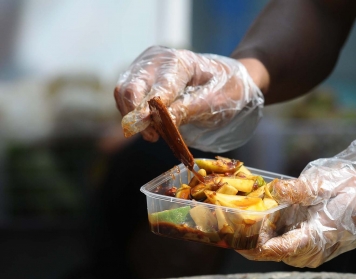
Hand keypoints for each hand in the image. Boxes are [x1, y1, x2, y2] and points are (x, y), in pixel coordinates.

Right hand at [114, 46, 263, 151]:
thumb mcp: (214, 102)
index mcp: (179, 62)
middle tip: (153, 137)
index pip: (157, 89)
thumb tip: (163, 120)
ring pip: (123, 93)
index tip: (152, 134)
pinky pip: (126, 97)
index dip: (150, 114)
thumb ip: (188, 109)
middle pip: (130, 88)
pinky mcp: (140, 76)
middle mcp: (157, 59)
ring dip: (133, 117)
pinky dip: (134, 114)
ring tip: (154, 134)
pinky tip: (151, 125)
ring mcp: (146, 65)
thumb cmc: (225, 89)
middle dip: (137, 117)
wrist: (227, 78)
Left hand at [239, 132, 355, 267]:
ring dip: (258, 234)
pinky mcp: (312, 244)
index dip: (249, 243)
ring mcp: (312, 250)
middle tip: (227, 218)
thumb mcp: (325, 184)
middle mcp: (311, 251)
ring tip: (240, 214)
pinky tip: (261, 214)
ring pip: (276, 249)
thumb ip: (296, 190)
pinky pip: (285, 243)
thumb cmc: (355, 190)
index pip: (275, 250)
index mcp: (314, 238)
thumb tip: (272, 189)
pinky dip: (271, 231)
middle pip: (270, 252)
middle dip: (248, 237)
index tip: (230, 233)